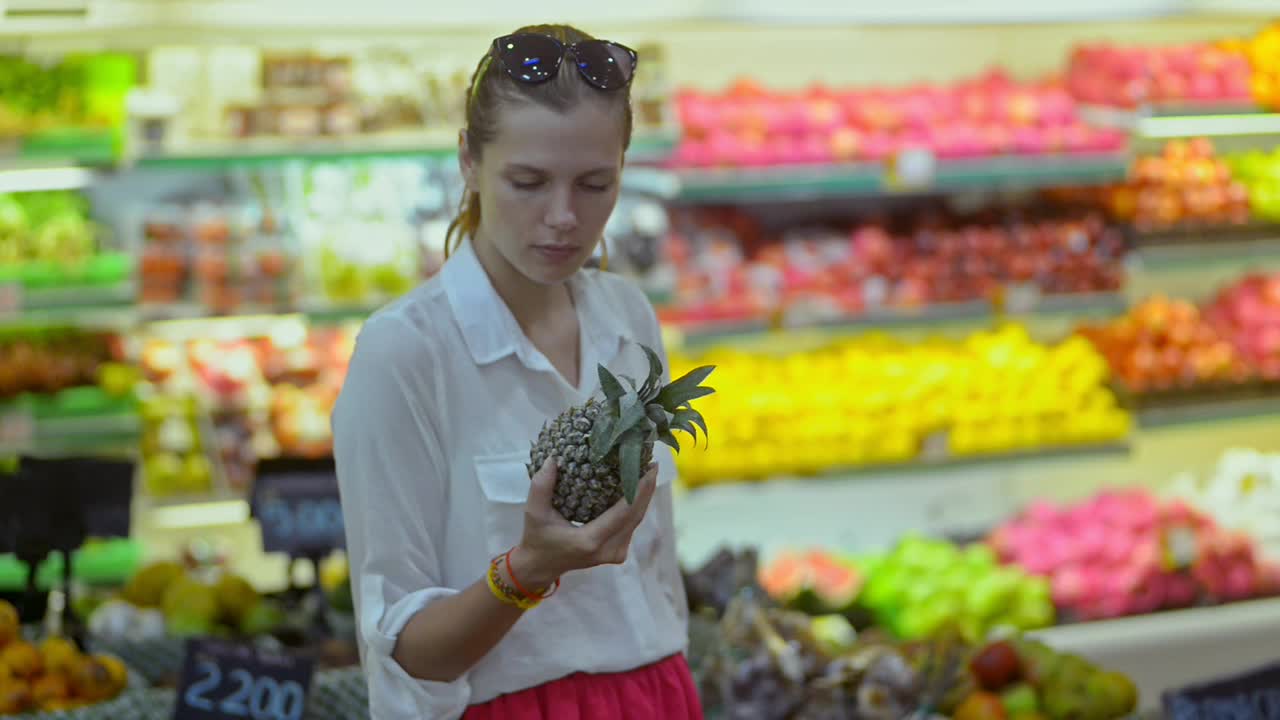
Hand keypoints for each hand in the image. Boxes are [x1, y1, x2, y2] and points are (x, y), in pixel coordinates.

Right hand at [511, 458, 658, 587]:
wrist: (541, 566)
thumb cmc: (538, 538)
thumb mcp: (534, 512)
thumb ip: (541, 486)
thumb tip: (553, 459)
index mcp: (589, 541)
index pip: (623, 512)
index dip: (640, 489)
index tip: (649, 467)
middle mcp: (607, 550)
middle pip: (636, 515)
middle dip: (647, 488)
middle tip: (652, 462)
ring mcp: (615, 554)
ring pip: (637, 521)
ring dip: (644, 496)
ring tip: (646, 470)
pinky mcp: (618, 553)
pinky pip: (632, 525)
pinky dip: (636, 506)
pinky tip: (637, 488)